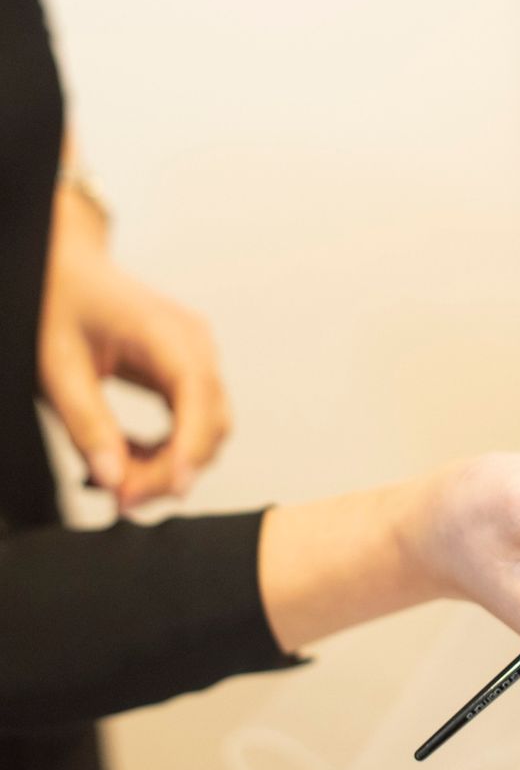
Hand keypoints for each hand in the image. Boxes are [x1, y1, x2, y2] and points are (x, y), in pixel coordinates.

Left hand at [38, 186, 230, 511]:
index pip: (197, 395)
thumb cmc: (59, 303)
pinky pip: (192, 420)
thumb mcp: (58, 368)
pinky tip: (131, 456)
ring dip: (171, 463)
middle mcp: (196, 344)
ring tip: (120, 481)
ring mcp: (198, 357)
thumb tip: (115, 480)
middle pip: (211, 421)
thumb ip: (88, 424)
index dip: (190, 446)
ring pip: (208, 427)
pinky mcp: (188, 371)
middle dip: (174, 468)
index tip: (170, 489)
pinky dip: (167, 447)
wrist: (66, 269)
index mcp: (167, 333)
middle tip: (122, 499)